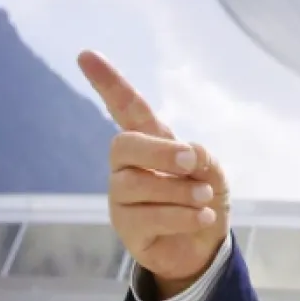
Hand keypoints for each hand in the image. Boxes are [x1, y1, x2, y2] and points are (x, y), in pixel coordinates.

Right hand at [77, 50, 229, 299]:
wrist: (205, 245)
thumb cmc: (204, 198)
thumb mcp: (213, 171)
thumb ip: (200, 156)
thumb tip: (184, 153)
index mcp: (149, 141)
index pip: (125, 107)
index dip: (108, 82)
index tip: (86, 55)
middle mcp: (127, 165)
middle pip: (124, 145)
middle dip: (160, 151)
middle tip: (192, 160)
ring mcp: (122, 197)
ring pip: (138, 185)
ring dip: (180, 191)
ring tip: (204, 198)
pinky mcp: (125, 228)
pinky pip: (148, 217)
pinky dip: (183, 216)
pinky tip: (201, 218)